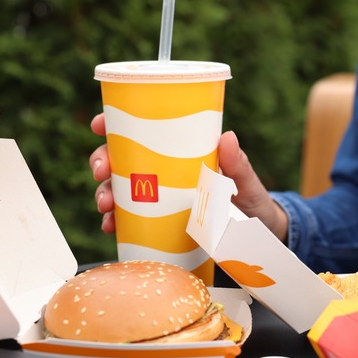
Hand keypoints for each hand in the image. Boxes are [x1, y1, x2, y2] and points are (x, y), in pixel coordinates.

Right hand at [89, 113, 288, 240]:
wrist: (258, 234)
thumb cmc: (251, 200)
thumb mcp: (246, 182)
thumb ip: (238, 164)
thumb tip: (228, 136)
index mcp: (180, 153)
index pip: (142, 130)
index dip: (114, 123)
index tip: (100, 125)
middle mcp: (164, 171)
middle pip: (121, 158)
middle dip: (102, 161)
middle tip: (102, 172)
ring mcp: (159, 197)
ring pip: (118, 188)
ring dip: (104, 193)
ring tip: (105, 206)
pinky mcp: (158, 223)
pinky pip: (128, 220)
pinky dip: (115, 222)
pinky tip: (111, 226)